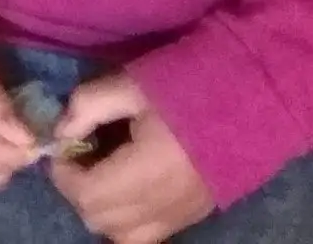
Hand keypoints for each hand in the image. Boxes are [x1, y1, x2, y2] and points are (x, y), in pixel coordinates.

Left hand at [47, 71, 215, 242]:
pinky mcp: (194, 215)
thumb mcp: (130, 84)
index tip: (63, 147)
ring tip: (103, 173)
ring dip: (102, 211)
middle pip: (100, 220)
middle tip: (80, 157)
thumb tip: (60, 132)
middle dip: (78, 191)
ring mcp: (182, 214)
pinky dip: (128, 221)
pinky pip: (149, 235)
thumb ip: (88, 105)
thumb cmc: (188, 84)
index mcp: (148, 170)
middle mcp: (164, 203)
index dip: (63, 174)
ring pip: (123, 235)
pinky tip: (128, 188)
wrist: (252, 97)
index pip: (88, 195)